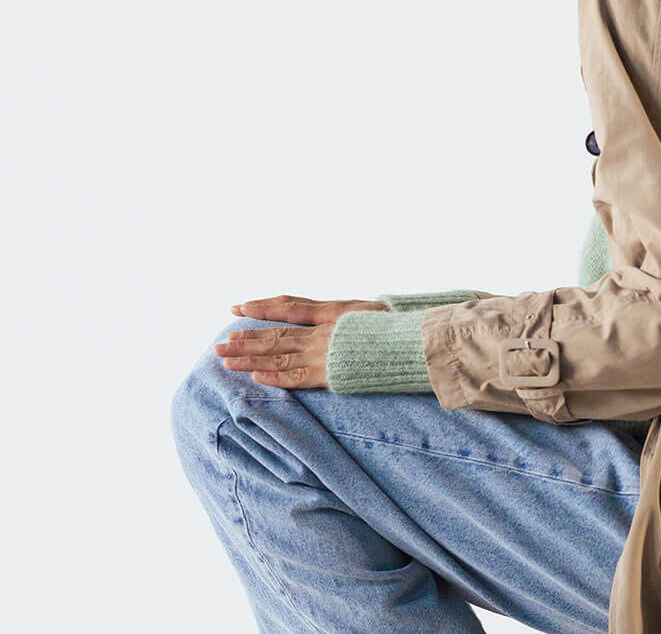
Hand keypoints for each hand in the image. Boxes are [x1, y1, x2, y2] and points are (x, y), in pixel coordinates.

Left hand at [216, 295, 388, 387]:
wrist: (414, 340)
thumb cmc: (398, 328)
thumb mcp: (370, 314)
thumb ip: (347, 318)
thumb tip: (333, 321)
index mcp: (331, 315)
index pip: (290, 310)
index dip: (264, 311)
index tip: (239, 309)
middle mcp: (322, 332)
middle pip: (276, 335)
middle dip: (246, 340)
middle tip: (219, 345)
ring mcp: (324, 352)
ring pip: (279, 354)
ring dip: (250, 358)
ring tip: (224, 360)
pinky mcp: (331, 373)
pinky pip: (297, 376)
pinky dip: (276, 376)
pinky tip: (256, 375)